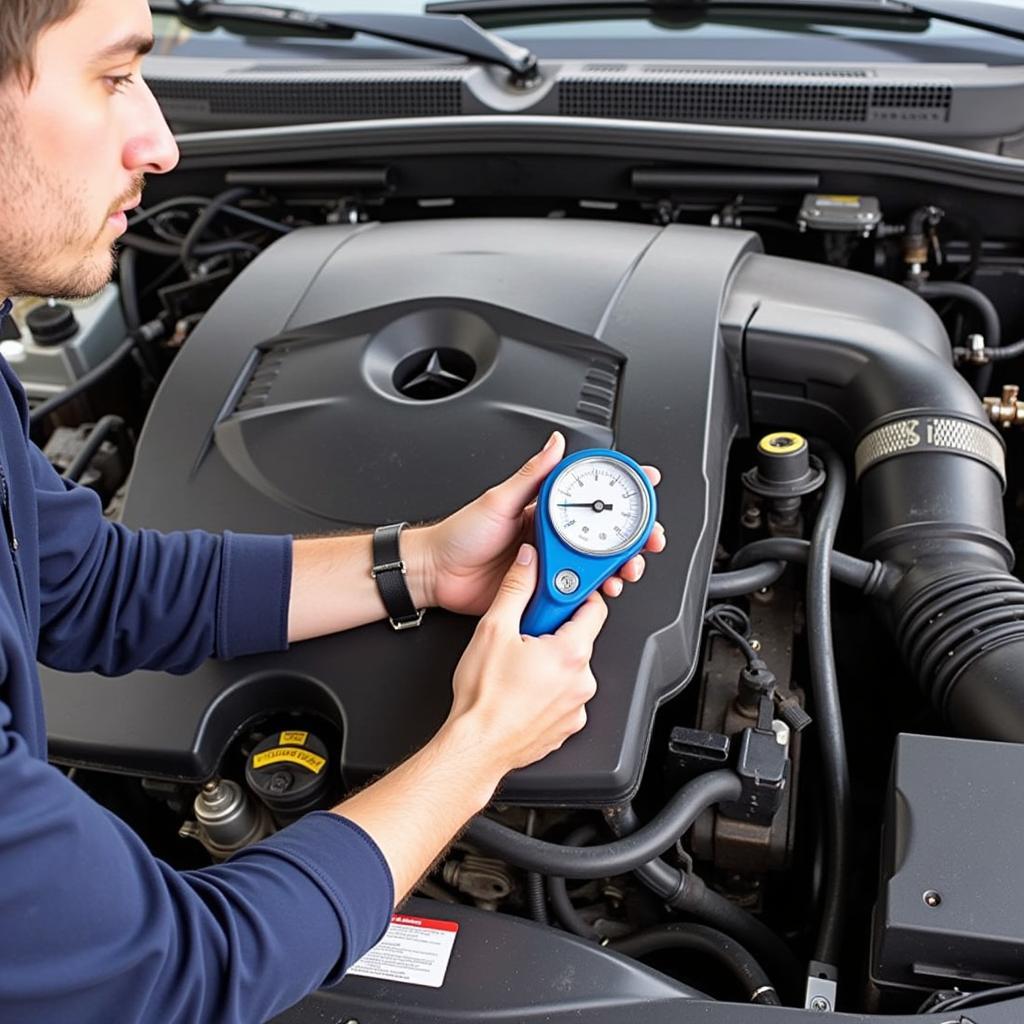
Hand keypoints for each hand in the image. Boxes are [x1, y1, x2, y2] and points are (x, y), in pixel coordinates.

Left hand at [418, 431, 665, 616]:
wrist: (438, 574)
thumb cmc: (460, 534)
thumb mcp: (498, 499)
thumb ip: (532, 475)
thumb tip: (556, 443)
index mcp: (545, 509)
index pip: (591, 495)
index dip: (622, 490)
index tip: (647, 483)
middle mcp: (552, 535)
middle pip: (605, 535)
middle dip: (633, 537)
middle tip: (648, 540)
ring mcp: (550, 563)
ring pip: (596, 564)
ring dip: (617, 567)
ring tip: (625, 570)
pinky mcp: (544, 589)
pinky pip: (576, 591)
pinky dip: (593, 592)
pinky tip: (600, 591)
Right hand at [447, 543, 604, 775]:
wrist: (475, 748)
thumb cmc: (483, 699)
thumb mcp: (494, 628)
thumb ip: (516, 587)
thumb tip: (528, 563)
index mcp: (572, 653)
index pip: (594, 608)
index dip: (575, 596)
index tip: (558, 595)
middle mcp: (583, 681)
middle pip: (578, 640)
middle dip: (553, 632)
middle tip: (524, 635)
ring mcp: (577, 707)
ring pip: (569, 670)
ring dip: (549, 663)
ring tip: (518, 668)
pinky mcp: (567, 727)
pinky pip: (564, 697)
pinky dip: (548, 691)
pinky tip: (521, 691)